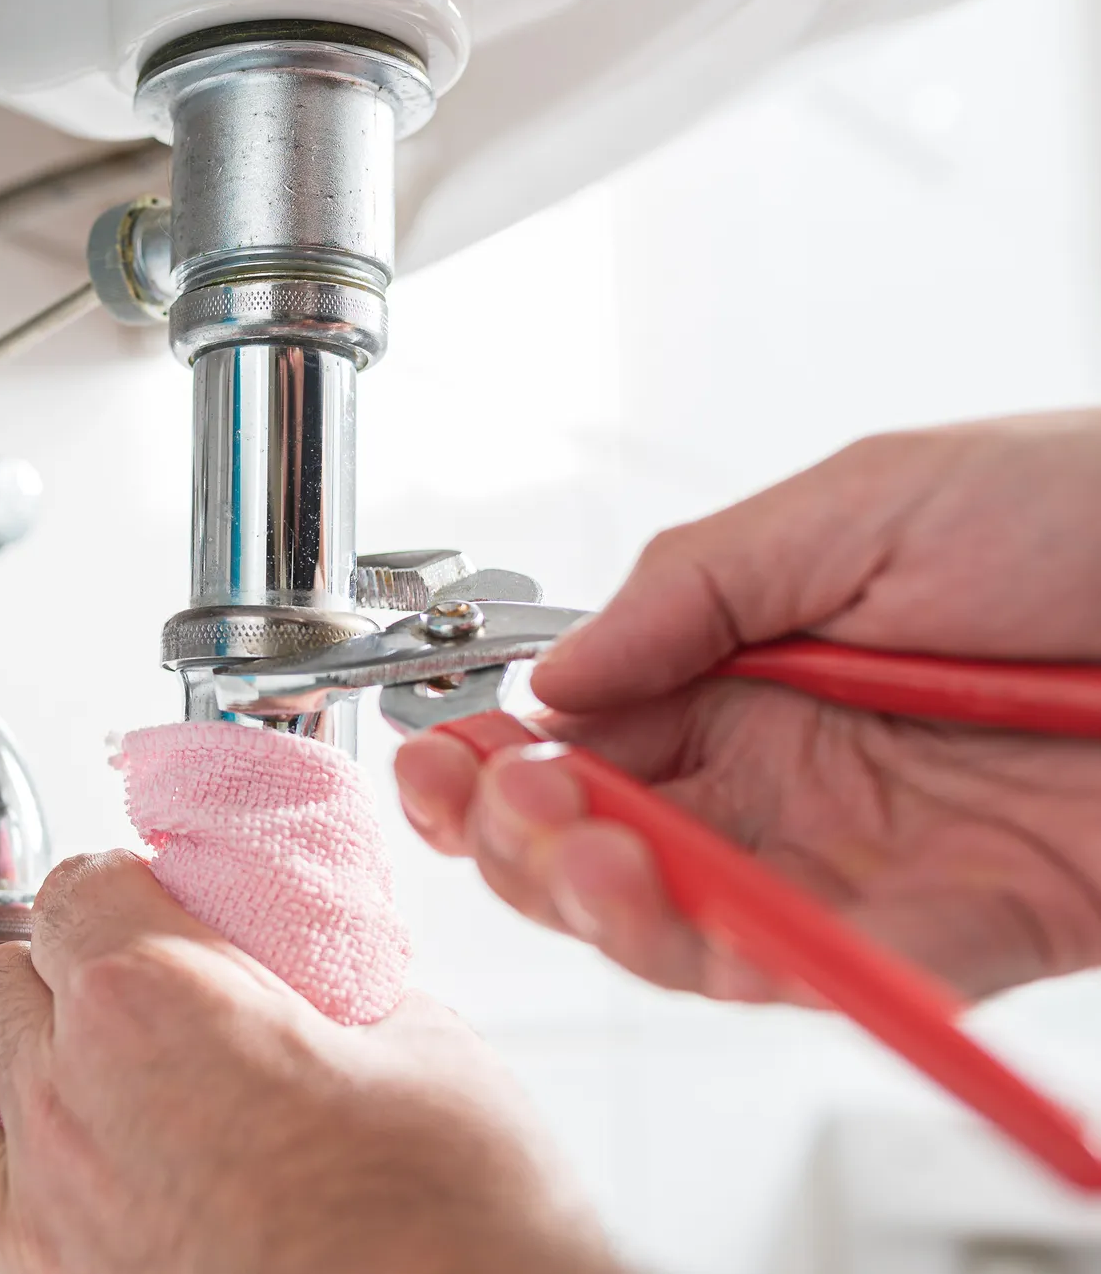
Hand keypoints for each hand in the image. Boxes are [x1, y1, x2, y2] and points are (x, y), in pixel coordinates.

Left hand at [0, 851, 617, 1273]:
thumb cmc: (456, 1223)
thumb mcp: (425, 1045)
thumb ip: (335, 979)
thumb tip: (308, 959)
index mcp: (154, 1003)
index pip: (79, 887)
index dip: (123, 883)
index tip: (159, 899)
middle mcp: (72, 1104)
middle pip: (6, 978)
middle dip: (65, 962)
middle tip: (134, 977)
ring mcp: (46, 1219)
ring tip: (7, 1056)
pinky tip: (4, 1186)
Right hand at [394, 412, 1100, 1002]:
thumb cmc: (1088, 508)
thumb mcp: (862, 502)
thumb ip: (692, 587)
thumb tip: (554, 679)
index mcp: (748, 673)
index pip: (586, 743)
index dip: (495, 764)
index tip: (439, 758)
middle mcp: (789, 779)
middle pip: (611, 849)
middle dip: (522, 839)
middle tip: (496, 805)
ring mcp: (862, 863)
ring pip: (690, 930)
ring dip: (604, 903)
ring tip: (575, 848)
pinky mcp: (955, 936)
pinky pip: (829, 974)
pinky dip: (743, 960)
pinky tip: (683, 910)